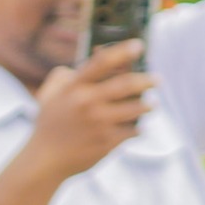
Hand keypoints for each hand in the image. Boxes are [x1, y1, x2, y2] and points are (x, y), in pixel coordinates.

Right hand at [25, 40, 153, 180]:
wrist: (46, 159)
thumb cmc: (50, 123)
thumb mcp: (51, 95)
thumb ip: (67, 75)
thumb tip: (92, 57)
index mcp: (73, 88)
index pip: (100, 63)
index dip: (121, 52)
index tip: (138, 45)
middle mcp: (87, 102)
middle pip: (126, 84)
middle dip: (147, 80)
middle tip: (157, 79)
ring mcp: (98, 123)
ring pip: (136, 108)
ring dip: (148, 105)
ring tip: (152, 104)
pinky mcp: (107, 141)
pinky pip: (133, 130)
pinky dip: (137, 128)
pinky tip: (137, 127)